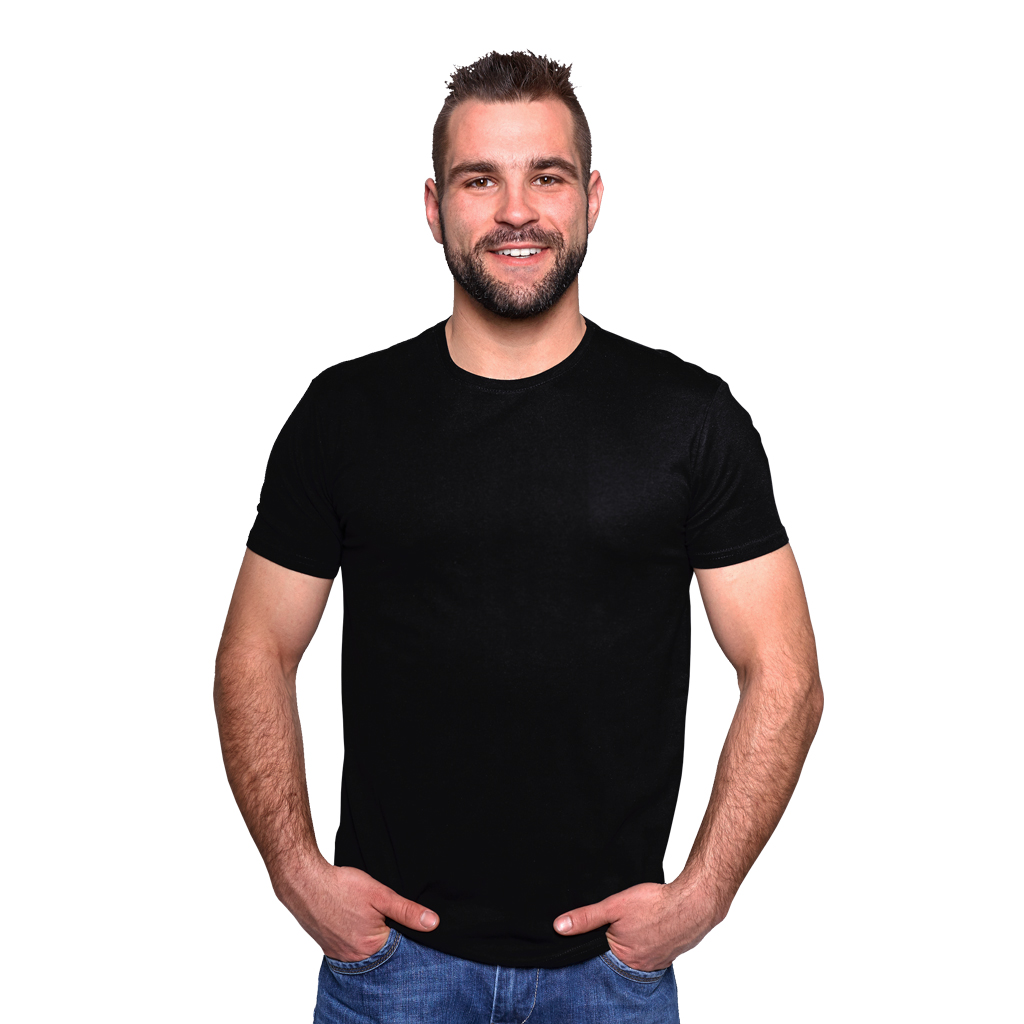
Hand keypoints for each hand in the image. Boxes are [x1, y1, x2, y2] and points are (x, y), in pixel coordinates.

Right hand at [275, 859, 439, 961]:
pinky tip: (354, 917)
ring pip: (366, 948)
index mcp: (370, 948)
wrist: (305, 882)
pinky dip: (356, 934)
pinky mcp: (329, 947)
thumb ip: (407, 911)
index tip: (401, 917)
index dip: (406, 932)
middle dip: (388, 932)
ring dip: (371, 933)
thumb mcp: (380, 895)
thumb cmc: (341, 887)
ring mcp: (340, 954)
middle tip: (380, 912)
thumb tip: (433, 923)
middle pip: (382, 950)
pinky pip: (350, 945)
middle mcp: (354, 958)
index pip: (400, 948)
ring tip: (366, 913)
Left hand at [553, 878, 724, 971]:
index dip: (597, 941)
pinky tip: (650, 925)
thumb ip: (587, 917)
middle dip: (616, 940)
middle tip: (623, 921)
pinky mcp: (670, 952)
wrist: (693, 903)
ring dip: (634, 939)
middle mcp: (641, 966)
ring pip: (637, 951)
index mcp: (624, 958)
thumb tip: (559, 927)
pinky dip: (649, 938)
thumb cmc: (655, 904)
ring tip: (636, 922)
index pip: (601, 955)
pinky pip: (653, 948)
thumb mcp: (614, 906)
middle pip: (619, 954)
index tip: (598, 930)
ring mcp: (658, 960)